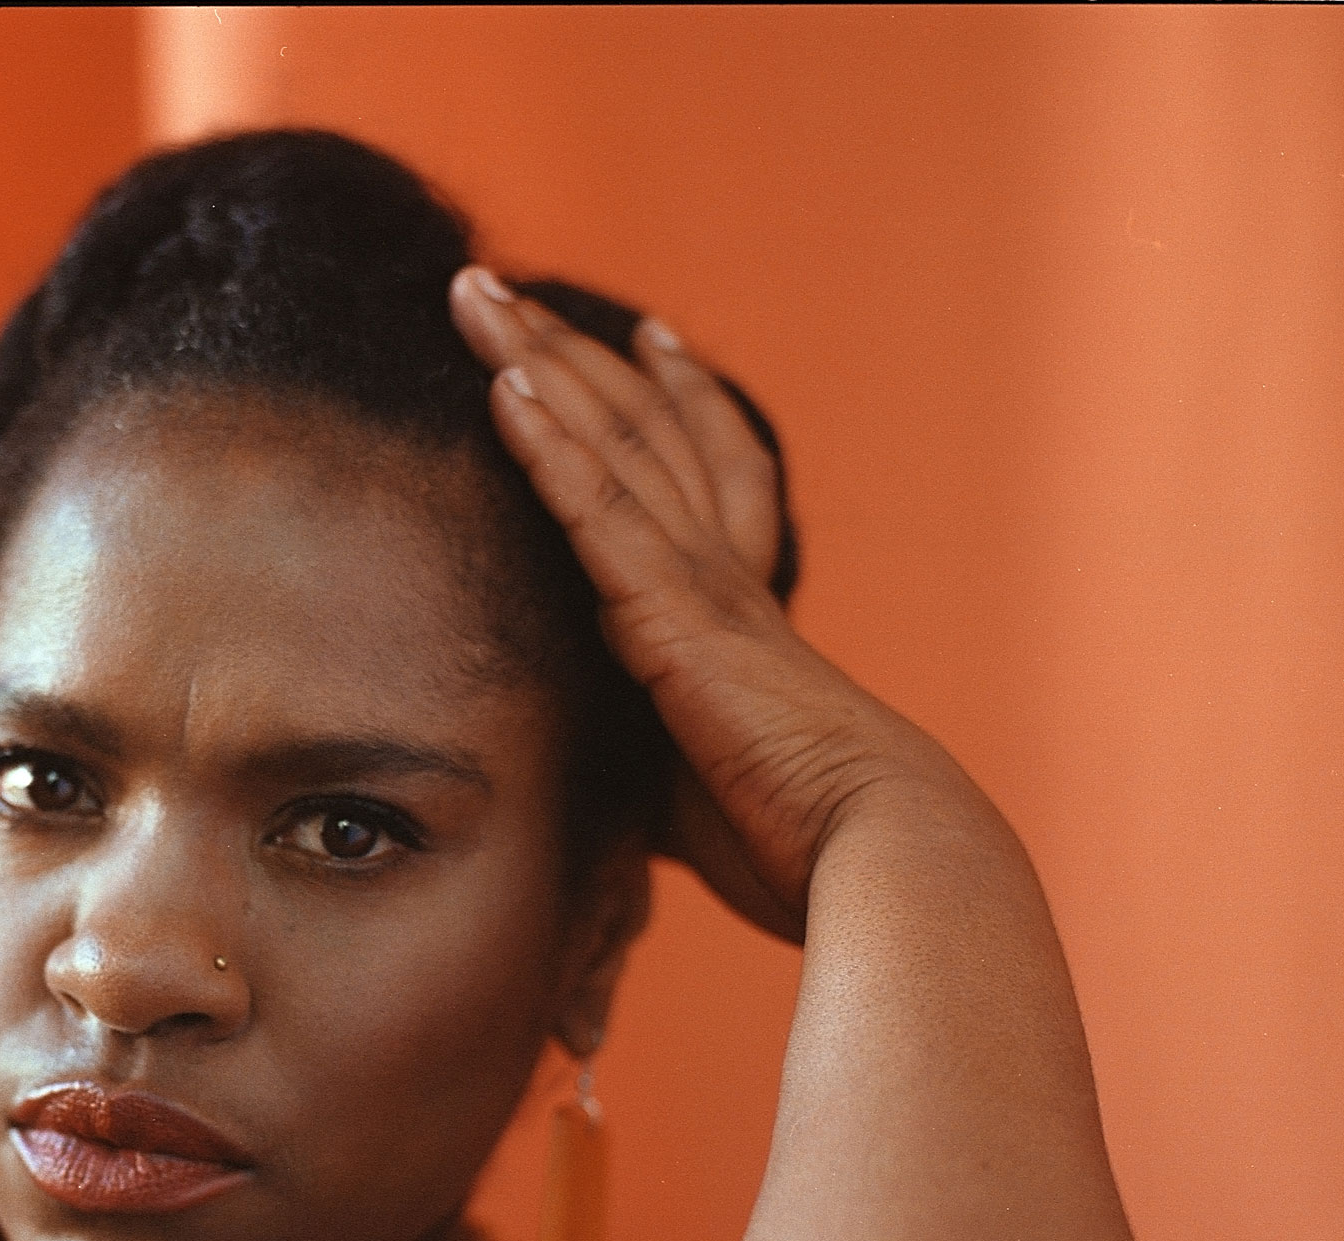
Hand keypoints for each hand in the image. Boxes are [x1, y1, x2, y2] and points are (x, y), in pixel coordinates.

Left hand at [449, 267, 949, 942]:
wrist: (869, 852)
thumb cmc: (796, 842)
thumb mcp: (703, 788)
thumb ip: (659, 760)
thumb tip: (620, 790)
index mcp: (742, 609)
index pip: (708, 473)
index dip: (675, 396)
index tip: (649, 335)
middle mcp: (723, 571)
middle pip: (637, 426)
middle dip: (565, 349)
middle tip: (499, 284)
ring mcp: (699, 583)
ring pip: (608, 442)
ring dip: (535, 362)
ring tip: (474, 293)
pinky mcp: (672, 617)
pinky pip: (598, 511)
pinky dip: (548, 445)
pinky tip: (504, 387)